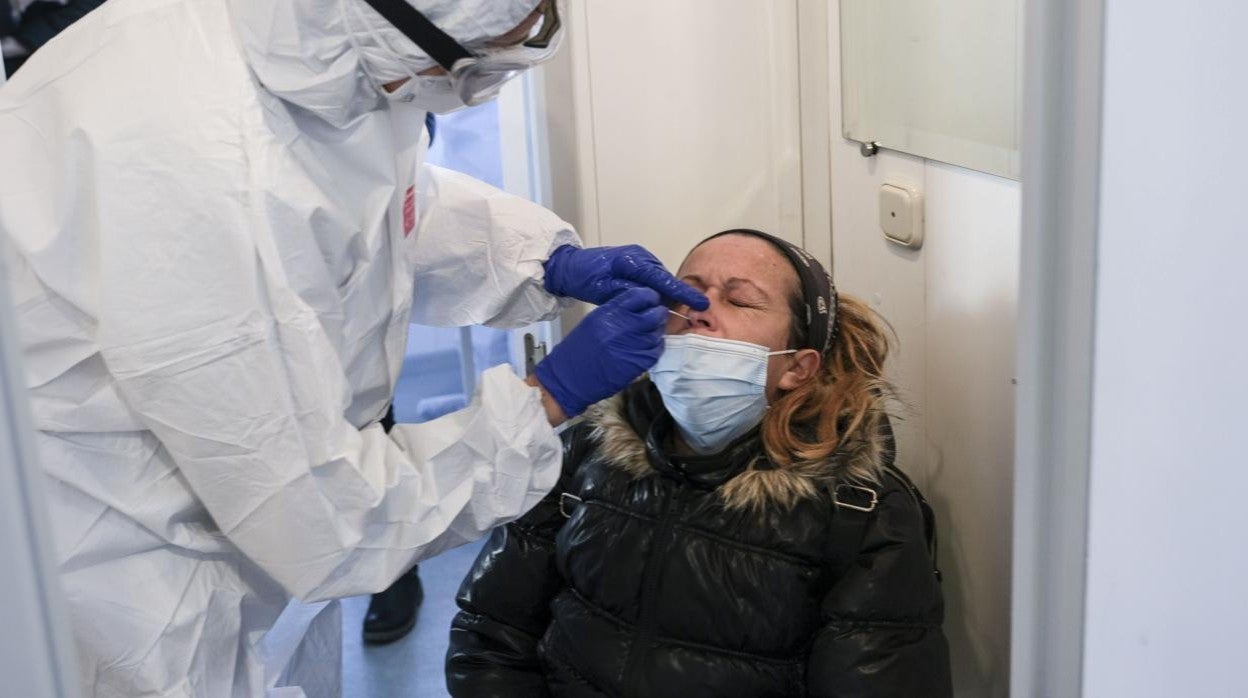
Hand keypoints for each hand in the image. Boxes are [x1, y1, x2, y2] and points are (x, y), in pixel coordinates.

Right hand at [533, 287, 667, 416]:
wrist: (569, 378)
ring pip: (657, 332)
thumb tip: (637, 307)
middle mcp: (622, 327)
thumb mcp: (593, 322)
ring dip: (656, 331)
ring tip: (649, 333)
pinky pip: (656, 351)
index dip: (649, 296)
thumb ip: (616, 313)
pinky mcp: (637, 364)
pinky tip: (648, 347)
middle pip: (653, 314)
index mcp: (608, 313)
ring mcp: (631, 346)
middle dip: (657, 314)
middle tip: (655, 316)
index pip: (639, 296)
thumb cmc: (577, 350)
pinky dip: (655, 348)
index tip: (651, 299)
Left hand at [543, 244, 708, 309]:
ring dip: (666, 296)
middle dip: (677, 297)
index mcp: (633, 260)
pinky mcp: (637, 265)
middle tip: (686, 316)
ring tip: (673, 314)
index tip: (700, 303)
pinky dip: (657, 292)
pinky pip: (653, 280)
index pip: (663, 279)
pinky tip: (657, 305)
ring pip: (660, 281)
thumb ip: (631, 294)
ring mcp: (640, 259)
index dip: (682, 293)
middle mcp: (641, 257)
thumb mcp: (605, 290)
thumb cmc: (584, 277)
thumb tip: (653, 301)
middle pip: (665, 280)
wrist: (570, 266)